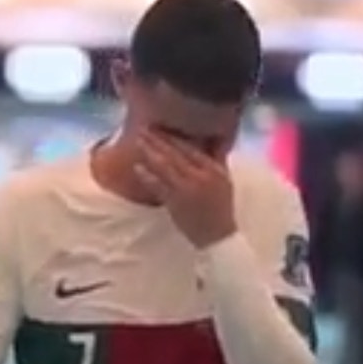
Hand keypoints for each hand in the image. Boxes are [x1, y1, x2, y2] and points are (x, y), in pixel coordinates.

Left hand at [134, 131, 236, 248]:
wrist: (218, 236)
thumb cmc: (221, 208)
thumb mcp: (224, 180)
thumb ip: (215, 161)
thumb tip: (207, 142)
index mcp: (214, 169)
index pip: (191, 148)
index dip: (174, 137)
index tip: (160, 128)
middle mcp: (201, 176)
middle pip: (175, 153)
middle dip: (158, 139)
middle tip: (144, 128)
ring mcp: (187, 190)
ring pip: (165, 166)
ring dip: (150, 152)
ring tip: (138, 141)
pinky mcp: (176, 203)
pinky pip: (158, 186)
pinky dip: (147, 176)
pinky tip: (137, 167)